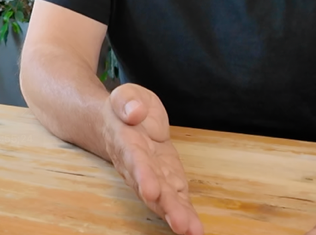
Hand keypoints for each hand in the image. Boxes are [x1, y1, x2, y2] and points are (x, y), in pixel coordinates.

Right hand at [101, 84, 202, 234]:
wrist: (121, 123)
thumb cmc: (126, 109)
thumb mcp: (126, 94)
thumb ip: (128, 101)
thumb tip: (135, 112)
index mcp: (126, 141)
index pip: (134, 159)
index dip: (143, 176)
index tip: (151, 191)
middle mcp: (137, 165)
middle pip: (151, 188)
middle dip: (165, 206)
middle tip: (180, 223)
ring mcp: (152, 176)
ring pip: (163, 199)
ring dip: (176, 215)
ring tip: (191, 231)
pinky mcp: (167, 181)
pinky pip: (175, 198)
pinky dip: (185, 213)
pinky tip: (194, 229)